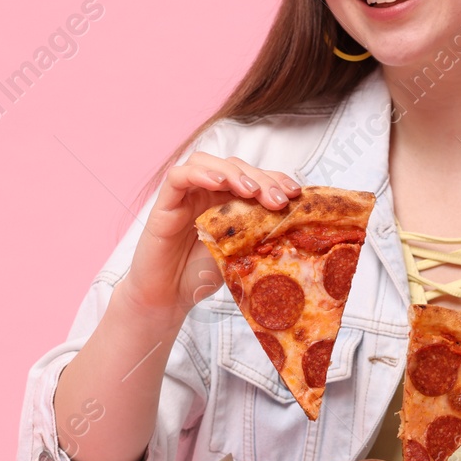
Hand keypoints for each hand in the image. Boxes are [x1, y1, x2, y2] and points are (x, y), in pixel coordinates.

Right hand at [115, 152, 302, 324]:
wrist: (169, 297)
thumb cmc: (202, 275)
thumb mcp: (240, 255)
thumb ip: (257, 236)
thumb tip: (294, 227)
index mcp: (227, 200)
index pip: (253, 177)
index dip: (275, 179)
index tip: (296, 194)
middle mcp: (206, 192)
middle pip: (234, 166)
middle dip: (260, 178)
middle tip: (278, 199)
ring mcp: (185, 195)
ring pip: (207, 162)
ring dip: (233, 173)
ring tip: (251, 191)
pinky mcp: (165, 203)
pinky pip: (178, 177)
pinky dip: (199, 174)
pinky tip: (218, 184)